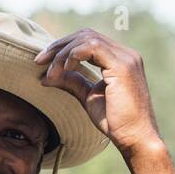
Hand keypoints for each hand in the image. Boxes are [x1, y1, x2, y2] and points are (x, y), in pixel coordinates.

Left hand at [34, 29, 163, 158]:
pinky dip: (73, 55)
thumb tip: (49, 76)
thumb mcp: (88, 98)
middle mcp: (126, 54)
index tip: (43, 62)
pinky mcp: (123, 66)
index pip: (88, 41)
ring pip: (87, 39)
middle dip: (59, 46)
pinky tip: (64, 69)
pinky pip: (92, 48)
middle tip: (39, 60)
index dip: (64, 47)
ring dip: (63, 53)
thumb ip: (73, 82)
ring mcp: (126, 58)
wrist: (135, 138)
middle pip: (86, 35)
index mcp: (120, 59)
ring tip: (50, 71)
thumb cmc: (116, 122)